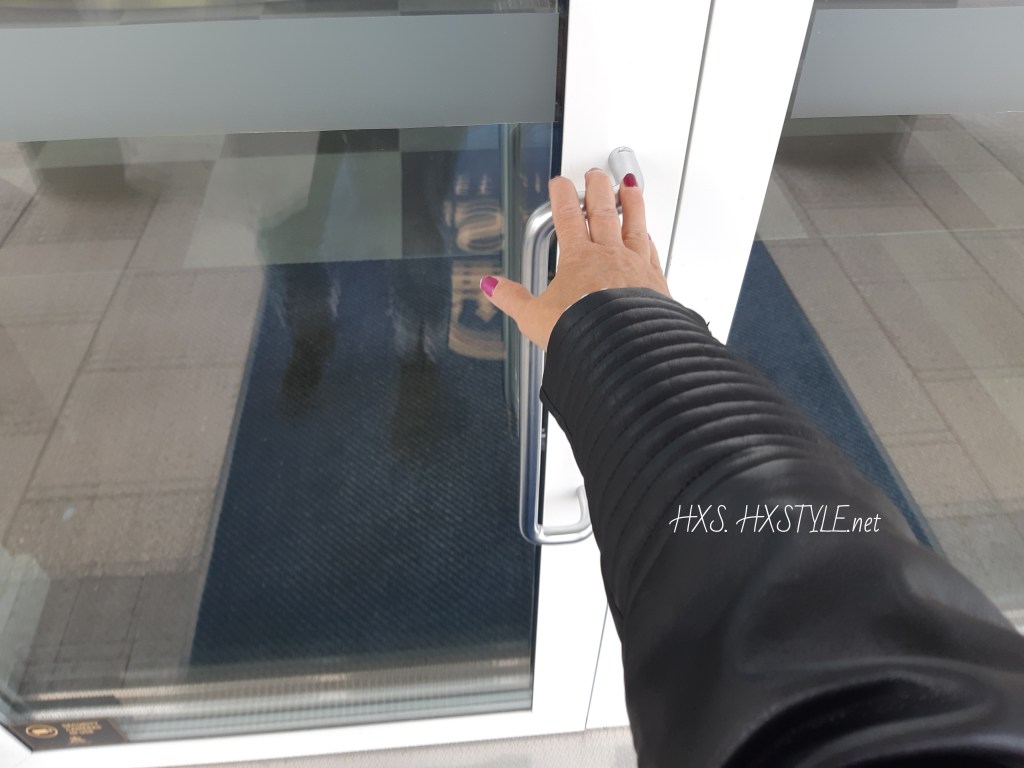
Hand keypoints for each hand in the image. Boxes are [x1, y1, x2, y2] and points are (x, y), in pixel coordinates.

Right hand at [479, 169, 670, 349]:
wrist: (620, 347)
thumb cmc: (582, 332)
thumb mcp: (534, 317)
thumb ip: (512, 298)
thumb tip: (492, 286)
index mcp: (578, 258)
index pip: (567, 216)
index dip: (562, 195)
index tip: (561, 183)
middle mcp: (609, 256)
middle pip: (603, 211)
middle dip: (597, 189)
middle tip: (595, 175)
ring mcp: (635, 266)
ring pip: (634, 224)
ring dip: (631, 203)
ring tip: (629, 188)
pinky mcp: (655, 283)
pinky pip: (652, 251)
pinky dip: (649, 239)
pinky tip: (649, 236)